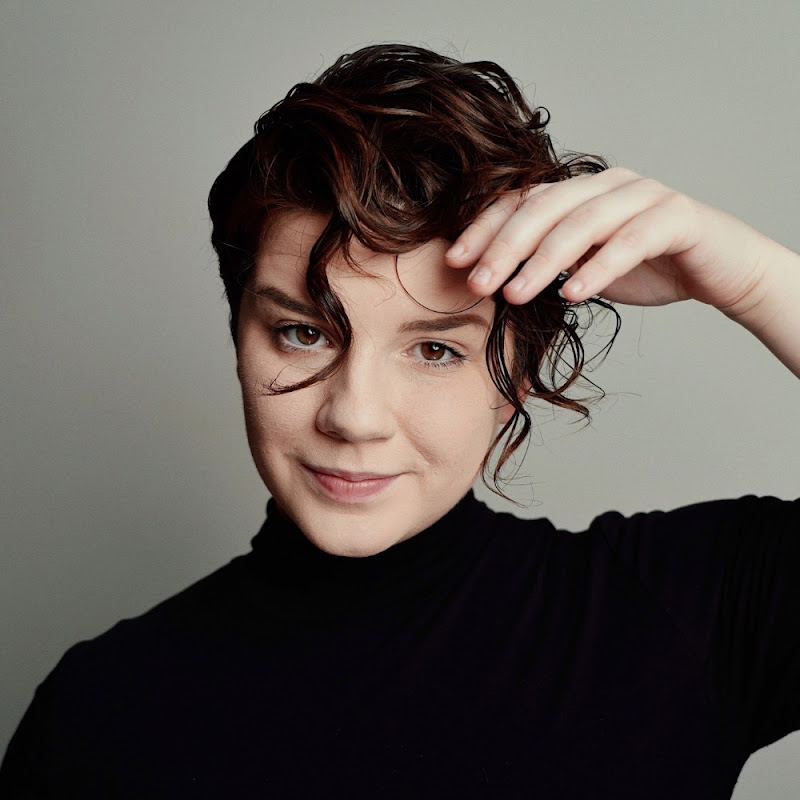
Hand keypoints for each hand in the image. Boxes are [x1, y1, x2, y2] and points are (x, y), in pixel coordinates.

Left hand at [445, 167, 770, 314]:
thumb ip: (546, 262)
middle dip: (503, 247)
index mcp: (578, 191)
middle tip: (476, 283)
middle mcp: (605, 184)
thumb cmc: (645, 266)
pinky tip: (573, 294)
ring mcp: (642, 195)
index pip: (520, 202)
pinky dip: (599, 268)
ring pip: (582, 223)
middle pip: (543, 208)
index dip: (484, 230)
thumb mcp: (584, 265)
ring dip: (543, 261)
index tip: (454, 262)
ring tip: (515, 295)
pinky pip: (630, 241)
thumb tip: (487, 280)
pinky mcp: (675, 217)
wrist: (715, 270)